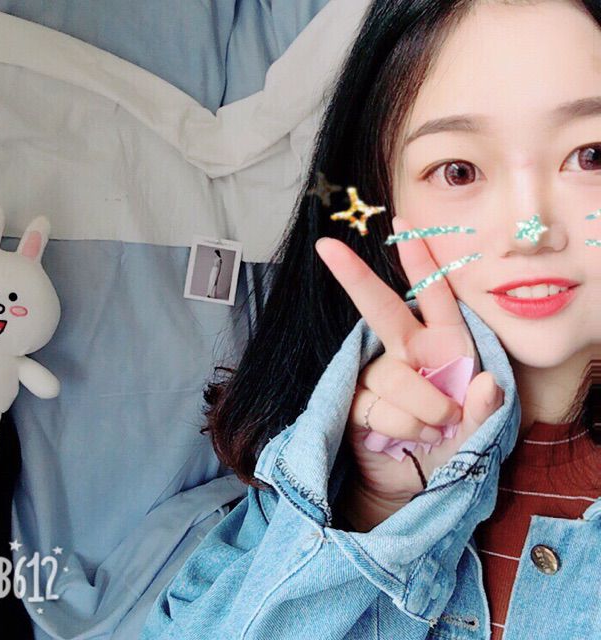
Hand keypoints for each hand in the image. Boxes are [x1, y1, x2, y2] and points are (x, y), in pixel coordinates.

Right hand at [315, 216, 503, 521]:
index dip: (421, 262)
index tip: (404, 225)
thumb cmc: (451, 440)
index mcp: (443, 344)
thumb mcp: (479, 427)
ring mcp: (377, 376)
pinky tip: (412, 437)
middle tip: (327, 248)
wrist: (417, 477)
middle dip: (355, 277)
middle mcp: (407, 352)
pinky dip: (402, 427)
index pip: (434, 296)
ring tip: (437, 426)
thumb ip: (485, 409)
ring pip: (392, 375)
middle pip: (380, 309)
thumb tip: (483, 383)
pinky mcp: (356, 403)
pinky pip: (377, 408)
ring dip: (422, 406)